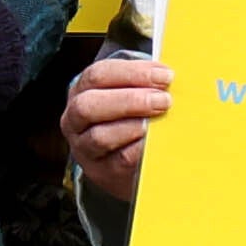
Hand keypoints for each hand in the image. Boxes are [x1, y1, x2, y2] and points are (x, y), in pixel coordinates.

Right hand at [64, 47, 167, 196]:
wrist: (122, 161)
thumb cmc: (127, 118)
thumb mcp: (127, 94)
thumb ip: (143, 83)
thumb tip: (169, 77)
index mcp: (81, 90)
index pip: (99, 75)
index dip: (133, 73)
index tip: (163, 76)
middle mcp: (75, 119)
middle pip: (90, 105)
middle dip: (130, 100)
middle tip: (163, 100)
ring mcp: (84, 148)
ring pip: (100, 136)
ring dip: (134, 126)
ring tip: (159, 123)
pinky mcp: (101, 171)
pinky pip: (119, 160)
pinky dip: (140, 149)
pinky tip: (157, 142)